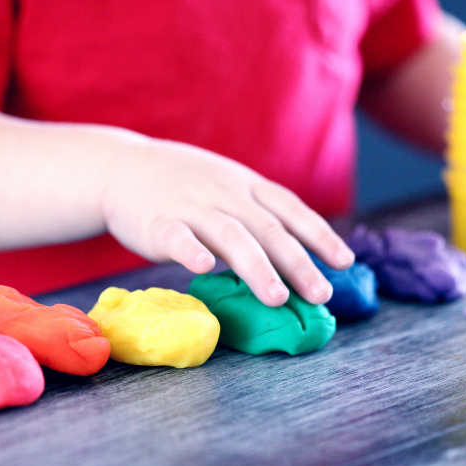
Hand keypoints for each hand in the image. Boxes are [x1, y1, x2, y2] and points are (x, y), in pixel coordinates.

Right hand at [100, 138, 353, 306]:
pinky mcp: (157, 222)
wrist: (120, 167)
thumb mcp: (225, 185)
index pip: (290, 209)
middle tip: (321, 294)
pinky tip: (205, 268)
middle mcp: (224, 193)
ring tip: (277, 298)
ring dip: (257, 267)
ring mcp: (191, 206)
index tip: (345, 262)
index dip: (319, 235)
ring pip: (230, 236)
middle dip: (298, 262)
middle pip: (268, 228)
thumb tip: (297, 253)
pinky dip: (192, 251)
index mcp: (245, 185)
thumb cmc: (181, 184)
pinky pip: (177, 236)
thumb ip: (255, 213)